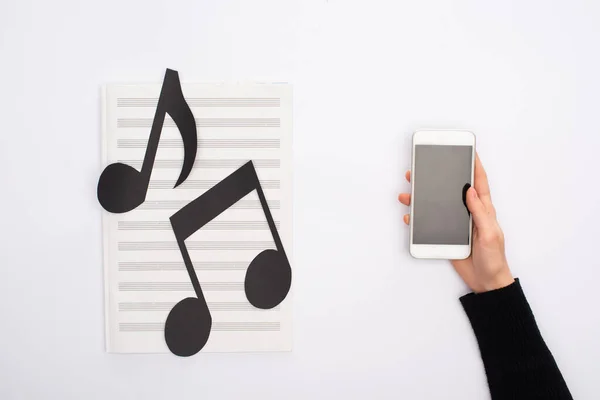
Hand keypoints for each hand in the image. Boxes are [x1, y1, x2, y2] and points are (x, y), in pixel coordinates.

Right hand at [398, 154, 513, 292]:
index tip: (468, 150)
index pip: (479, 182)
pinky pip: (429, 223)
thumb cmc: (494, 258)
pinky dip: (418, 218)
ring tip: (408, 192)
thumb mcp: (490, 234)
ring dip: (421, 198)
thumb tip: (470, 190)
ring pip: (436, 205)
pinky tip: (410, 215)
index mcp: (483, 209)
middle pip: (452, 189)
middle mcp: (468, 213)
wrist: (486, 281)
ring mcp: (456, 223)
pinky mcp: (446, 235)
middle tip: (422, 168)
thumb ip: (480, 212)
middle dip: (438, 177)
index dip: (475, 165)